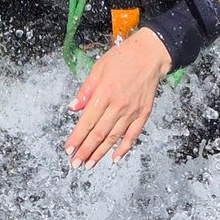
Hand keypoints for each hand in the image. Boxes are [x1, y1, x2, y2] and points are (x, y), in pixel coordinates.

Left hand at [64, 27, 172, 168]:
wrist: (150, 54)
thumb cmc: (122, 58)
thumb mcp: (98, 69)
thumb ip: (85, 90)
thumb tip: (73, 108)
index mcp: (104, 94)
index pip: (86, 121)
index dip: (76, 138)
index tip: (68, 149)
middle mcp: (118, 105)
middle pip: (98, 133)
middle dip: (85, 151)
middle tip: (75, 164)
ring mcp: (132, 111)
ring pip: (113, 137)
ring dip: (100, 153)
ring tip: (89, 164)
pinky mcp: (143, 113)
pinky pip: (132, 135)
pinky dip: (124, 148)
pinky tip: (115, 158)